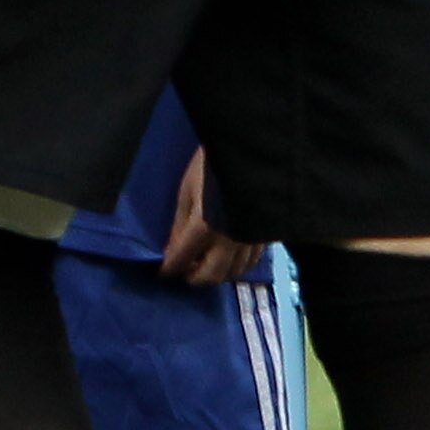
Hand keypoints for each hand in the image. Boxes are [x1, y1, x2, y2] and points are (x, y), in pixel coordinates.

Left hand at [159, 149, 263, 286]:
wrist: (249, 151)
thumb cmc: (212, 165)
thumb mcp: (187, 191)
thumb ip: (179, 224)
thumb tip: (171, 248)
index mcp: (205, 227)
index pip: (182, 259)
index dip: (169, 269)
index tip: (164, 271)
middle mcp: (229, 240)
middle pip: (210, 275)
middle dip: (194, 278)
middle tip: (184, 271)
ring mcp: (250, 240)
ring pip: (233, 273)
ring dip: (216, 275)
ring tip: (204, 266)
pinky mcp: (265, 236)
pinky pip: (251, 262)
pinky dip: (237, 266)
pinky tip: (229, 260)